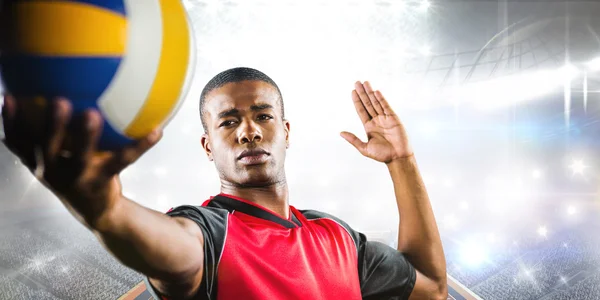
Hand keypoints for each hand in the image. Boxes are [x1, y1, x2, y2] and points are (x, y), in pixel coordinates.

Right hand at [1, 95, 162, 226]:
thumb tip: (34, 96)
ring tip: (93, 114)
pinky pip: (123, 160)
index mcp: (39, 161)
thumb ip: (46, 134)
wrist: (96, 211)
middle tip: (57, 100)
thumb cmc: (75, 172)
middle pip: (46, 147)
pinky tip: (156, 130)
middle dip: (50, 125)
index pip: (19, 141)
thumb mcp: (56, 157)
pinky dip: (140, 145)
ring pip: (80, 157)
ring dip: (86, 136)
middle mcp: (53, 171)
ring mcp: (78, 179)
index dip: (11, 121)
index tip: (8, 97)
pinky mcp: (102, 181)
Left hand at [341, 81, 413, 163]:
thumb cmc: (382, 155)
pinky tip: (376, 92)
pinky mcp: (393, 118)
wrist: (398, 158)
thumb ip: (353, 139)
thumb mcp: (364, 148)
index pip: (361, 110)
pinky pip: (386, 106)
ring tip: (365, 83)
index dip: (357, 101)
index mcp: (369, 127)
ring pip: (376, 103)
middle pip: (367, 104)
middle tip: (357, 82)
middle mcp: (376, 120)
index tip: (352, 91)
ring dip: (370, 93)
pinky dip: (381, 99)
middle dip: (362, 93)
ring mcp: (385, 118)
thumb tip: (341, 133)